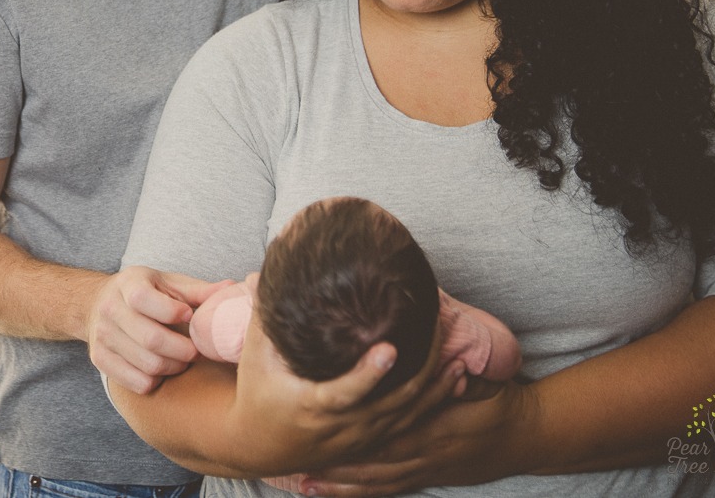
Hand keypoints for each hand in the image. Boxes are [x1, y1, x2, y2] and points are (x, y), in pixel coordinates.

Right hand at [88, 266, 230, 394]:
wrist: (100, 303)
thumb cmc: (145, 292)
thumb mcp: (168, 283)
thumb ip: (198, 290)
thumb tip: (232, 288)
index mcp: (128, 284)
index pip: (144, 300)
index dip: (174, 312)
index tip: (190, 316)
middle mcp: (109, 309)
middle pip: (151, 339)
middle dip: (183, 350)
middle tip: (196, 350)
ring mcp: (102, 336)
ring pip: (146, 364)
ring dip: (174, 367)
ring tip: (183, 359)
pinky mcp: (100, 359)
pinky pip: (136, 382)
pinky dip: (157, 380)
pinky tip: (163, 368)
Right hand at [226, 315, 464, 474]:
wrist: (259, 446)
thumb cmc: (257, 393)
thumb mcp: (255, 355)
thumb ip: (262, 313)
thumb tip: (265, 268)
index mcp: (312, 406)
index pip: (345, 392)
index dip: (368, 374)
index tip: (389, 350)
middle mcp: (341, 426)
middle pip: (392, 403)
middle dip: (421, 370)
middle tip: (440, 331)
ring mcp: (360, 437)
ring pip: (408, 416)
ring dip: (436, 387)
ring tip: (458, 355)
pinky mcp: (370, 441)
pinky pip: (410, 423)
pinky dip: (434, 402)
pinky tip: (455, 380)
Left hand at [297, 378, 538, 495]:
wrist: (528, 439)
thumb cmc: (502, 402)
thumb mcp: (483, 380)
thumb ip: (453, 368)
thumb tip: (436, 343)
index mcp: (436, 428)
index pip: (392, 432)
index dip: (358, 433)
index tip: (325, 427)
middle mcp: (426, 454)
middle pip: (375, 464)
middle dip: (337, 466)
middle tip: (298, 465)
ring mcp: (425, 470)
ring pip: (377, 483)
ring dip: (341, 486)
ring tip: (304, 485)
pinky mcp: (427, 478)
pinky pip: (389, 490)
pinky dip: (360, 493)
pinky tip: (332, 494)